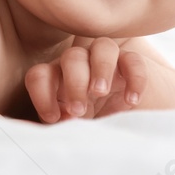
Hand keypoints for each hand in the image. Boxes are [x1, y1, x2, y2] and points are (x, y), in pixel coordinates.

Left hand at [24, 38, 147, 122]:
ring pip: (102, 46)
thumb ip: (64, 123)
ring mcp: (108, 62)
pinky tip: (131, 101)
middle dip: (75, 82)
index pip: (41, 75)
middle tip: (80, 110)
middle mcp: (81, 65)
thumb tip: (63, 119)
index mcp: (59, 80)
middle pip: (72, 56)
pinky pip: (133, 60)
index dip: (42, 93)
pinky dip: (134, 78)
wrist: (127, 123)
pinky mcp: (132, 65)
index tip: (53, 118)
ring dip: (101, 68)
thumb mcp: (75, 128)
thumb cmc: (91, 125)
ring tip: (101, 92)